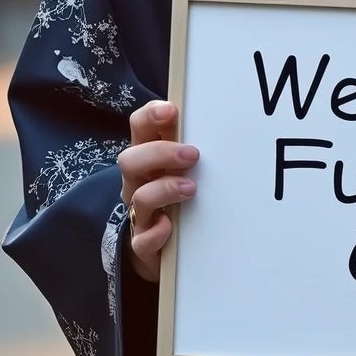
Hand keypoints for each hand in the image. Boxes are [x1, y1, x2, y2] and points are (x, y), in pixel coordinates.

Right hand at [118, 100, 198, 283]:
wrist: (167, 244)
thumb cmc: (178, 193)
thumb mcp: (182, 166)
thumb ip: (193, 144)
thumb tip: (225, 121)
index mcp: (148, 157)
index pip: (139, 127)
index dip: (150, 116)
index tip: (171, 111)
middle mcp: (139, 182)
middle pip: (130, 160)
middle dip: (160, 153)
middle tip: (192, 155)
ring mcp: (139, 212)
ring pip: (137, 197)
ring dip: (164, 189)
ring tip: (190, 188)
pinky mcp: (144, 242)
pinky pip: (142, 239)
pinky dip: (156, 232)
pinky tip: (170, 226)